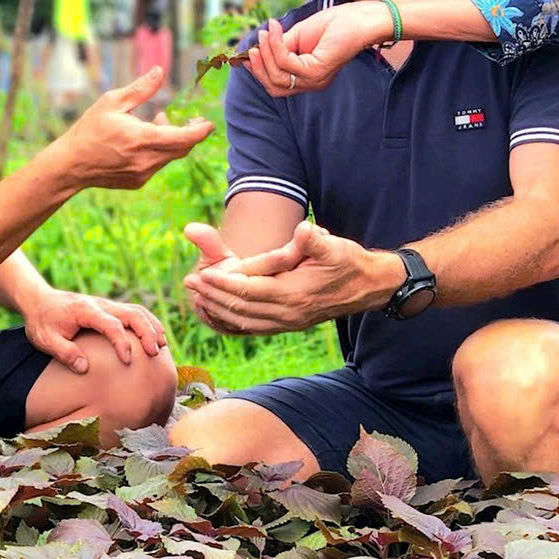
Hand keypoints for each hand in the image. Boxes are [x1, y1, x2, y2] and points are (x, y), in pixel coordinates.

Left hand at [21, 286, 166, 373]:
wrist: (39, 300)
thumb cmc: (42, 322)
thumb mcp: (45, 340)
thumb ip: (64, 353)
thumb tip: (85, 368)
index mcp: (85, 311)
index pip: (111, 325)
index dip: (122, 342)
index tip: (127, 360)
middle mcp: (101, 305)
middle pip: (132, 313)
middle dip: (146, 332)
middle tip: (155, 353)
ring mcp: (107, 305)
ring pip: (137, 310)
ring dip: (152, 326)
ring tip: (162, 346)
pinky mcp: (110, 308)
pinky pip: (135, 312)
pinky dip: (148, 323)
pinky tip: (156, 337)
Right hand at [51, 67, 212, 189]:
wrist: (70, 165)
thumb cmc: (90, 129)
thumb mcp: (112, 102)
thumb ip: (140, 89)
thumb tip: (160, 71)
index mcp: (142, 138)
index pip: (184, 138)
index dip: (200, 131)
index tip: (210, 123)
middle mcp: (146, 160)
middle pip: (182, 148)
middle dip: (189, 133)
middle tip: (192, 119)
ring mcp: (143, 174)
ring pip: (170, 156)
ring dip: (171, 140)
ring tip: (157, 122)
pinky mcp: (138, 181)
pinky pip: (158, 165)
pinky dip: (159, 151)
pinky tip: (145, 140)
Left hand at [183, 221, 401, 334]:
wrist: (369, 287)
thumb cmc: (349, 262)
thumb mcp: (334, 246)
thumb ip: (315, 241)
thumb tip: (304, 231)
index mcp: (295, 294)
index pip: (250, 290)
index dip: (224, 283)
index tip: (202, 273)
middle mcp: (288, 313)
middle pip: (241, 308)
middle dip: (213, 296)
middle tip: (189, 283)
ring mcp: (289, 322)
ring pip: (245, 320)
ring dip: (219, 309)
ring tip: (198, 298)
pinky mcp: (289, 324)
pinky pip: (255, 327)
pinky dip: (234, 321)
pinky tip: (222, 313)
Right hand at [248, 3, 391, 98]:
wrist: (360, 18)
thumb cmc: (334, 24)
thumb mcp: (299, 36)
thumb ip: (281, 47)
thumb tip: (258, 49)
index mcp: (308, 78)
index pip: (277, 85)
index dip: (258, 71)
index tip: (248, 53)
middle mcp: (311, 84)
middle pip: (274, 86)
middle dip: (259, 66)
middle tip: (254, 44)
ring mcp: (315, 81)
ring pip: (278, 76)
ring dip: (267, 53)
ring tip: (266, 32)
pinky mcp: (317, 71)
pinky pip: (286, 62)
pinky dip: (276, 45)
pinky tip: (274, 30)